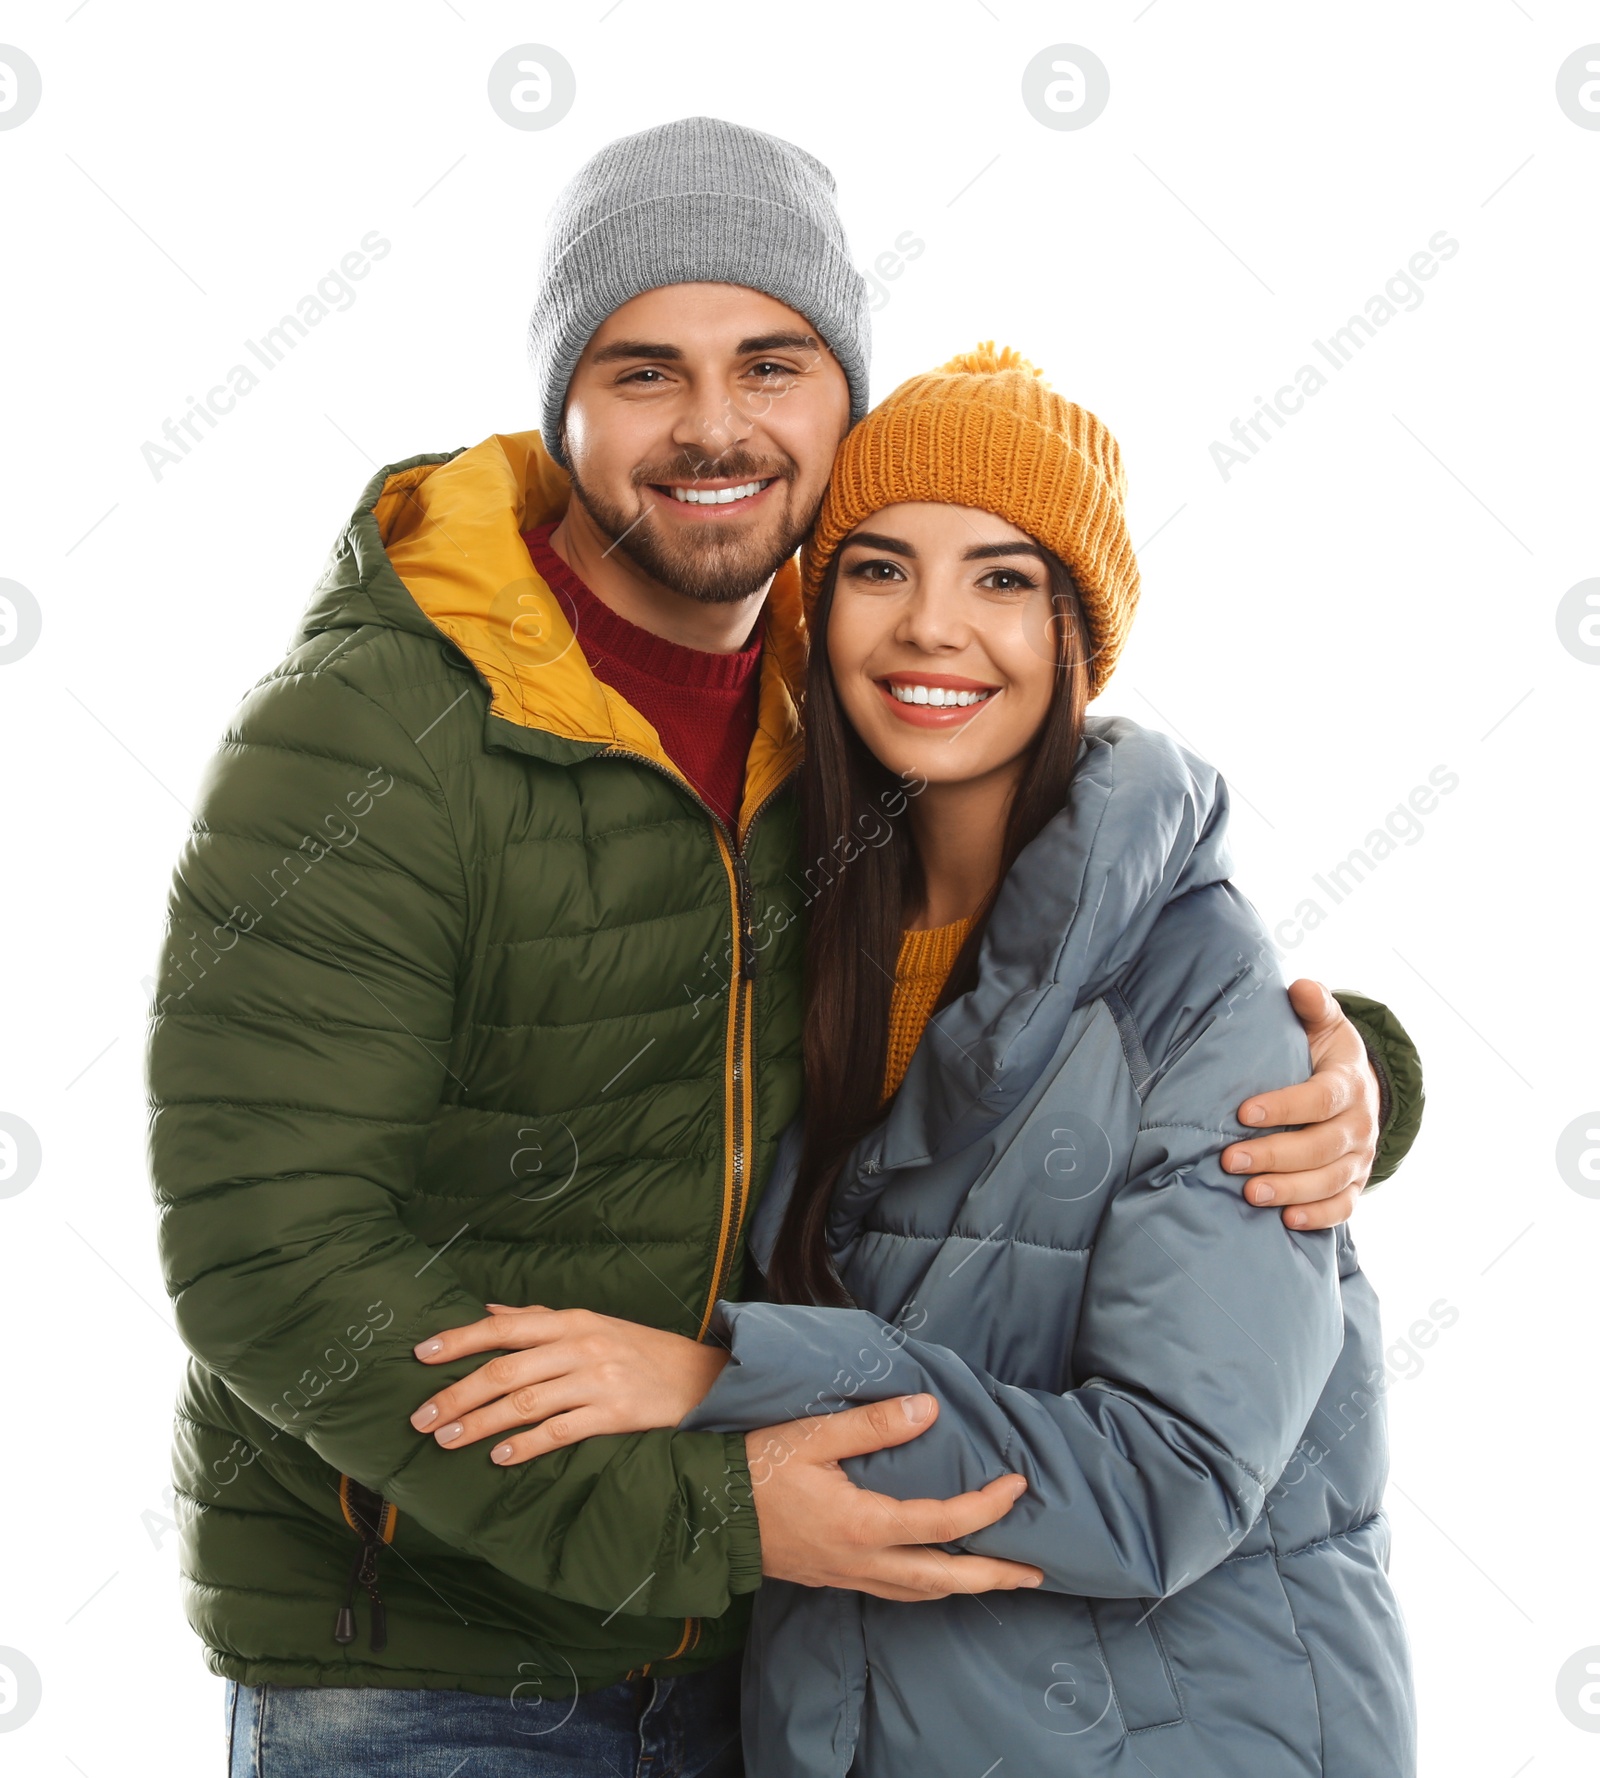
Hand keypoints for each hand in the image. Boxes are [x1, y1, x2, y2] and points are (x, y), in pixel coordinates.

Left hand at [410, 1304, 728, 1464]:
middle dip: (457, 1394)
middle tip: (421, 1419)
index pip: (504, 1328)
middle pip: (505, 1369)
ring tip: (448, 1440)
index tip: (421, 1355)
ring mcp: (597, 1379)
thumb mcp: (591, 1324)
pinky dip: (526, 1445)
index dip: (459, 1340)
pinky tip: (500, 1458)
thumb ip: (539, 1320)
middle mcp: (580, 1345)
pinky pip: (560, 1430)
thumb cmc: (638, 1351)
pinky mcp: (614, 1413)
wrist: (701, 1377)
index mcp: (571, 1321)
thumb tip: (488, 1312)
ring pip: (525, 1402)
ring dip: (481, 1423)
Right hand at [746, 1392, 1043, 1600]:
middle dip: (994, 1575)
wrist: (708, 1513)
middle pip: (944, 1579)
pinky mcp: (835, 1578)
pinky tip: (936, 1576)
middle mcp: (863, 1561)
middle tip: (1037, 1572)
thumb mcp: (815, 1434)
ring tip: (998, 1577)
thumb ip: (875, 1424)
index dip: (987, 1507)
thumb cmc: (758, 1467)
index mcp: (864, 1525)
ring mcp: (849, 1576)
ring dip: (965, 1586)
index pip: (943, 1523)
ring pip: (921, 1593)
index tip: (1017, 1485)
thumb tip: (930, 1409)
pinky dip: (928, 1587)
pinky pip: (896, 1591)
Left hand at [1223, 978, 1379, 1231]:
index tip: (1243, 1113)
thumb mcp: (1324, 1024)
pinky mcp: (1355, 1182)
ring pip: (1330, 1180)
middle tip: (1230, 1160)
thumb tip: (1301, 986)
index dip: (1285, 1107)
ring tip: (1250, 1195)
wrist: (1359, 1087)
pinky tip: (1287, 1222)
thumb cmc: (1324, 1053)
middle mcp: (1359, 1123)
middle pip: (1322, 1146)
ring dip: (1290, 1190)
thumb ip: (1313, 1005)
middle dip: (1276, 1156)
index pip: (1320, 1098)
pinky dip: (1319, 1217)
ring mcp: (1360, 1157)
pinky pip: (1344, 1206)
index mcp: (1349, 1082)